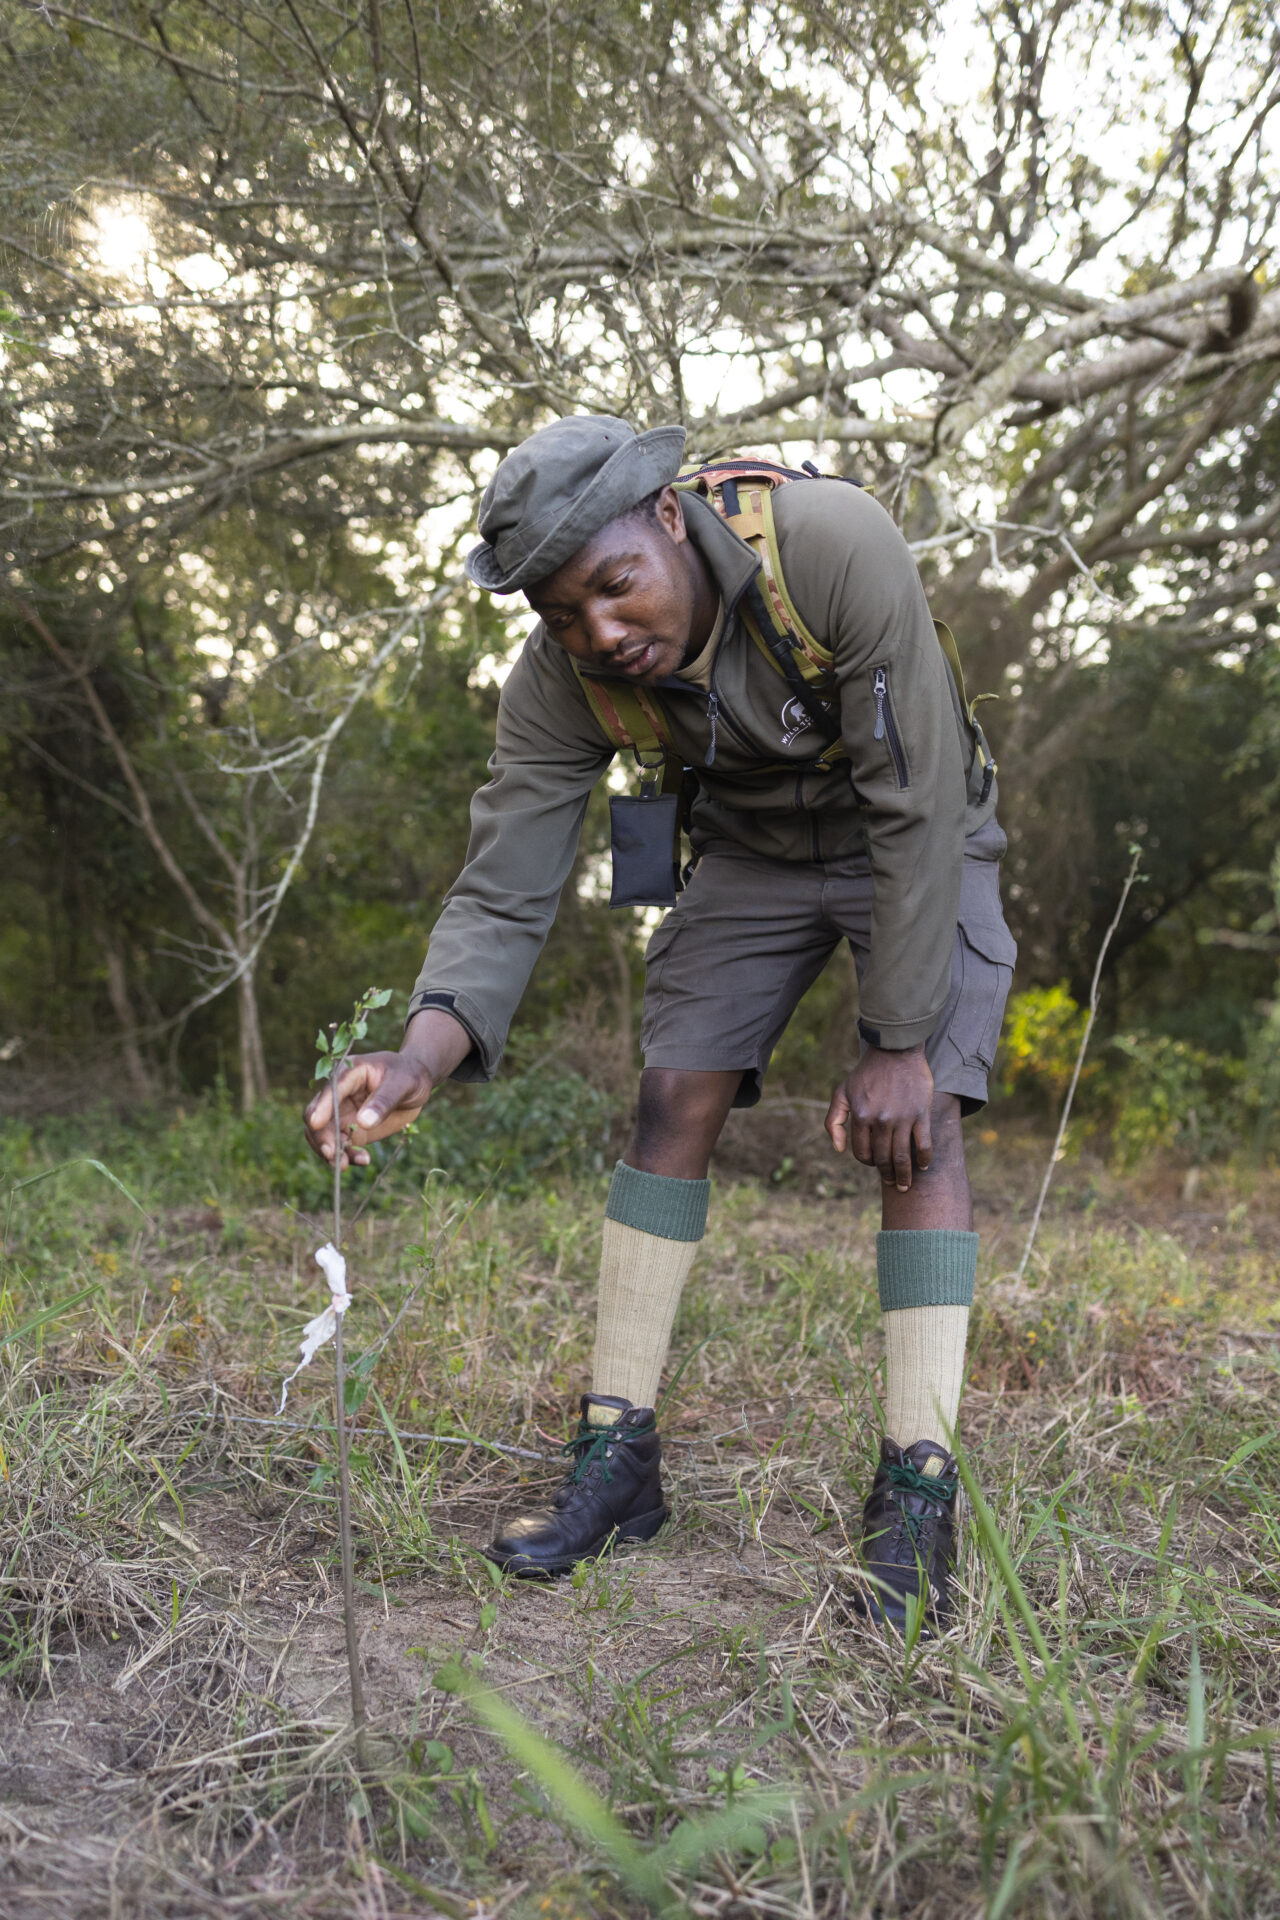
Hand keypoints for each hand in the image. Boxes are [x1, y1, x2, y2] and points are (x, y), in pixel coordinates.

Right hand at [302, 1008, 470, 1169]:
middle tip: (331, 1155)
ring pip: (324, 1135)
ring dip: (330, 1151)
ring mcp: (341, 1113)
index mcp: (348, 1073)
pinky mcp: (349, 1130)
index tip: (316, 1124)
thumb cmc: (408, 1075)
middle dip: (321, 1136)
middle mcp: (338, 1093)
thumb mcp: (403, 1083)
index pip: (330, 1090)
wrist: (415, 1085)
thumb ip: (384, 1100)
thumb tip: (362, 1123)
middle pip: (317, 1115)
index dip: (321, 1106)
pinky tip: (363, 1160)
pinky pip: (340, 1146)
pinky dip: (347, 1156)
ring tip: (345, 1165)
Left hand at [825, 1044, 933, 1191]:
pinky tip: (923, 1166)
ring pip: (903, 1157)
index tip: (873, 1163)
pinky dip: (924, 1159)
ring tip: (905, 1184)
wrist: (895, 1051)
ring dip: (904, 1175)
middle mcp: (881, 1120)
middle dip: (886, 1175)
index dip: (867, 1162)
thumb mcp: (841, 1092)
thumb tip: (839, 1149)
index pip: (862, 1153)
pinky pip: (923, 1144)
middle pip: (883, 1159)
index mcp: (860, 1117)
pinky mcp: (921, 1114)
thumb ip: (833, 1120)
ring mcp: (902, 1118)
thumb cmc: (866, 1073)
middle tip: (892, 1182)